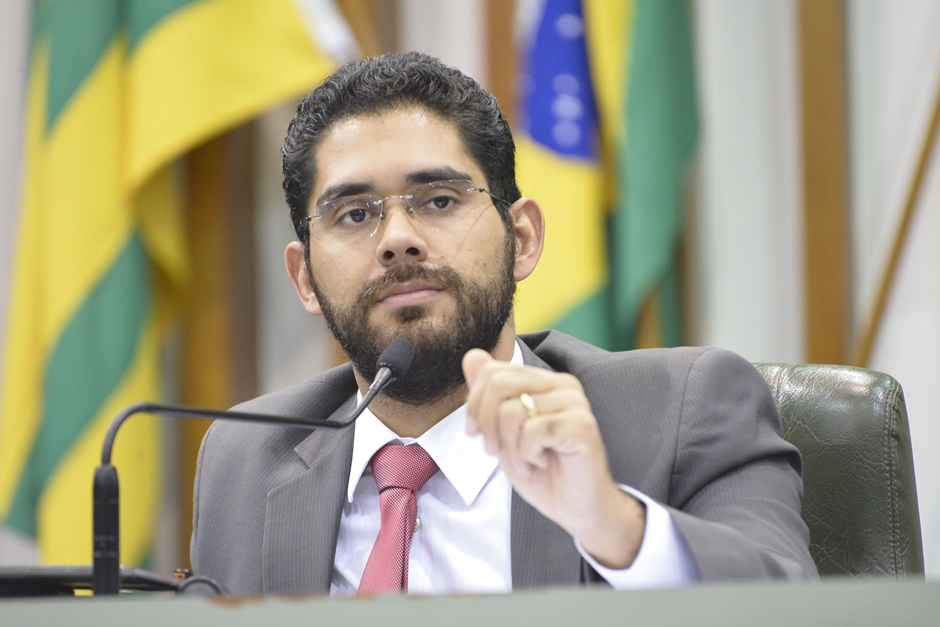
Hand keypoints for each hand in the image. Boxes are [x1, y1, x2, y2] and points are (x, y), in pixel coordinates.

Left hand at [462, 349, 645, 568]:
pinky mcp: (581, 424)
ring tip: (525, 463)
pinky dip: (526, 454)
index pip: (491, 370)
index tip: (475, 434)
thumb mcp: (503, 433)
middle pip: (498, 384)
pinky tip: (540, 463)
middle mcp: (561, 384)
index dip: (474, 404)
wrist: (576, 508)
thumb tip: (472, 356)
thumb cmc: (542, 472)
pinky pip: (532, 431)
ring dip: (509, 448)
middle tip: (497, 452)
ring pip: (511, 411)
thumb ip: (489, 395)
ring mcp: (574, 402)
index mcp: (543, 381)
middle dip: (487, 425)